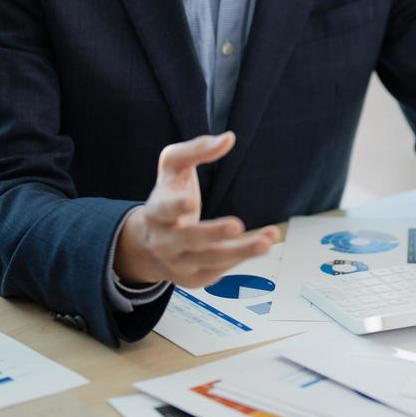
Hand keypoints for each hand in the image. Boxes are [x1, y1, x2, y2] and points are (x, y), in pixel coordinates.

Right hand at [114, 132, 278, 287]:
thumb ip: (197, 149)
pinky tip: (263, 242)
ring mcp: (179, 263)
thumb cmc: (167, 196)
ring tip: (266, 241)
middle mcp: (164, 242)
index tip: (189, 202)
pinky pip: (221, 270)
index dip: (175, 207)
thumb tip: (228, 138)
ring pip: (210, 260)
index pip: (163, 211)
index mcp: (155, 213)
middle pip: (188, 240)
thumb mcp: (173, 166)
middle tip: (236, 224)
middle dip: (212, 233)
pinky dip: (243, 257)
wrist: (149, 244)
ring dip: (241, 251)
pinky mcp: (195, 278)